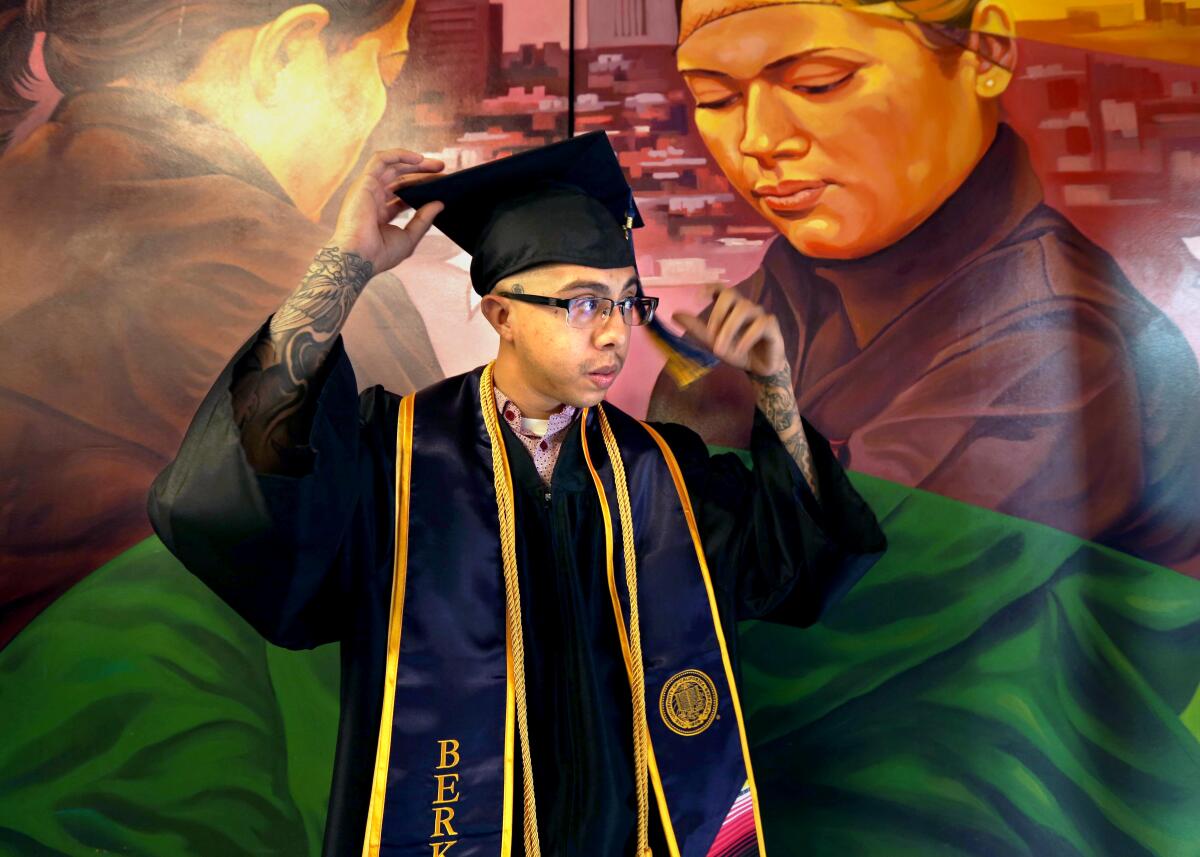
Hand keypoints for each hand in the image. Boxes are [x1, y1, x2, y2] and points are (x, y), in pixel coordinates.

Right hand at [329, 148, 444, 271]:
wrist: (360, 257)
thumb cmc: (380, 254)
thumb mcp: (409, 237)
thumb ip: (423, 219)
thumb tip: (439, 204)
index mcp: (381, 214)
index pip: (404, 195)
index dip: (421, 189)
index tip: (441, 186)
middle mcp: (374, 199)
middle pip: (400, 179)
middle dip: (422, 172)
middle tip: (442, 169)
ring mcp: (368, 189)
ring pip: (392, 166)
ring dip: (414, 162)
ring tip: (436, 164)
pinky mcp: (364, 181)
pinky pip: (381, 159)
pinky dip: (399, 155)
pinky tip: (419, 158)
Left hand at [672, 284, 786, 376]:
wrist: (759, 369)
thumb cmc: (737, 351)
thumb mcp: (714, 342)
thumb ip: (697, 328)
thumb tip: (675, 314)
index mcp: (730, 309)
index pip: (721, 289)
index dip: (711, 287)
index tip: (699, 296)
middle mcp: (745, 307)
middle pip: (731, 294)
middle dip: (718, 313)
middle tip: (710, 334)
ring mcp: (759, 314)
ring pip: (744, 309)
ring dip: (729, 329)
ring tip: (721, 349)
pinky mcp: (771, 326)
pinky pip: (760, 324)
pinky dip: (747, 337)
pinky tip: (739, 350)